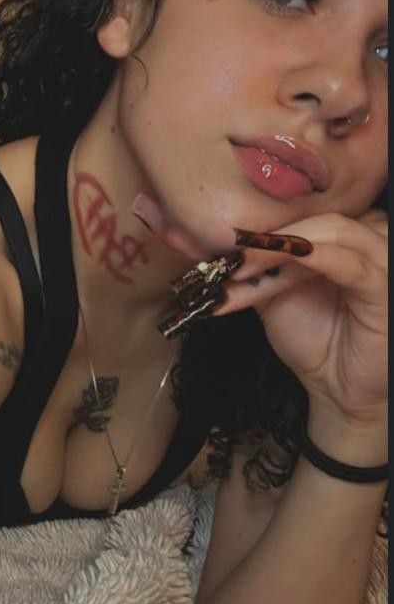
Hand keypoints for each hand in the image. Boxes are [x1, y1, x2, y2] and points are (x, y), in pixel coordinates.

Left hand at [218, 209, 387, 424]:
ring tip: (245, 265)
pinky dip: (320, 255)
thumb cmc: (313, 340)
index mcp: (345, 240)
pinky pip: (354, 265)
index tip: (225, 242)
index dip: (267, 224)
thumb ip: (262, 262)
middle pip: (321, 218)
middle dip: (271, 236)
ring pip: (336, 232)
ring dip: (285, 244)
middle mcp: (370, 243)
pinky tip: (292, 256)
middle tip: (231, 256)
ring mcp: (383, 265)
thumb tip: (225, 239)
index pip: (307, 214)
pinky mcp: (385, 291)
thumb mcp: (276, 292)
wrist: (336, 389)